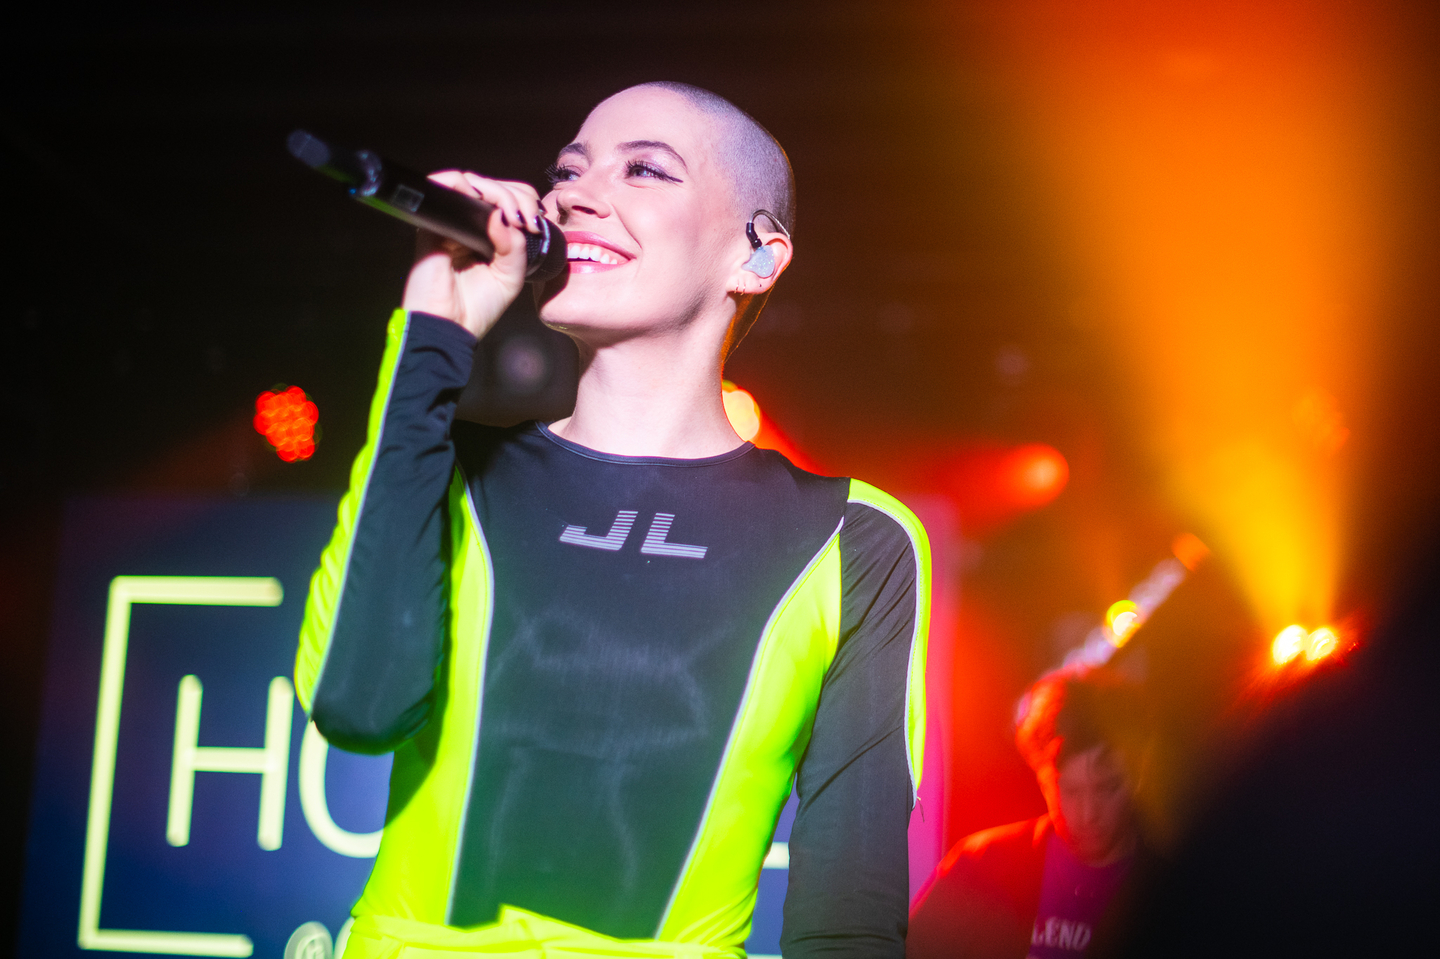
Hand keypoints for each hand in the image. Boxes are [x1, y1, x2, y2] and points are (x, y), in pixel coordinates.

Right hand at [400, 171, 545, 339]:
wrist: (450, 326)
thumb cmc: (477, 307)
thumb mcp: (511, 276)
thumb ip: (514, 244)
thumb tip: (502, 214)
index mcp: (489, 236)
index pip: (508, 201)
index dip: (524, 202)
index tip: (533, 223)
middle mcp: (469, 225)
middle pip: (493, 187)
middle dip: (516, 195)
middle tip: (525, 219)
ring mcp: (451, 222)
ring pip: (472, 183)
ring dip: (496, 191)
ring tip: (510, 216)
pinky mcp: (432, 223)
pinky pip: (443, 187)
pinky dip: (460, 184)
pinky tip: (479, 202)